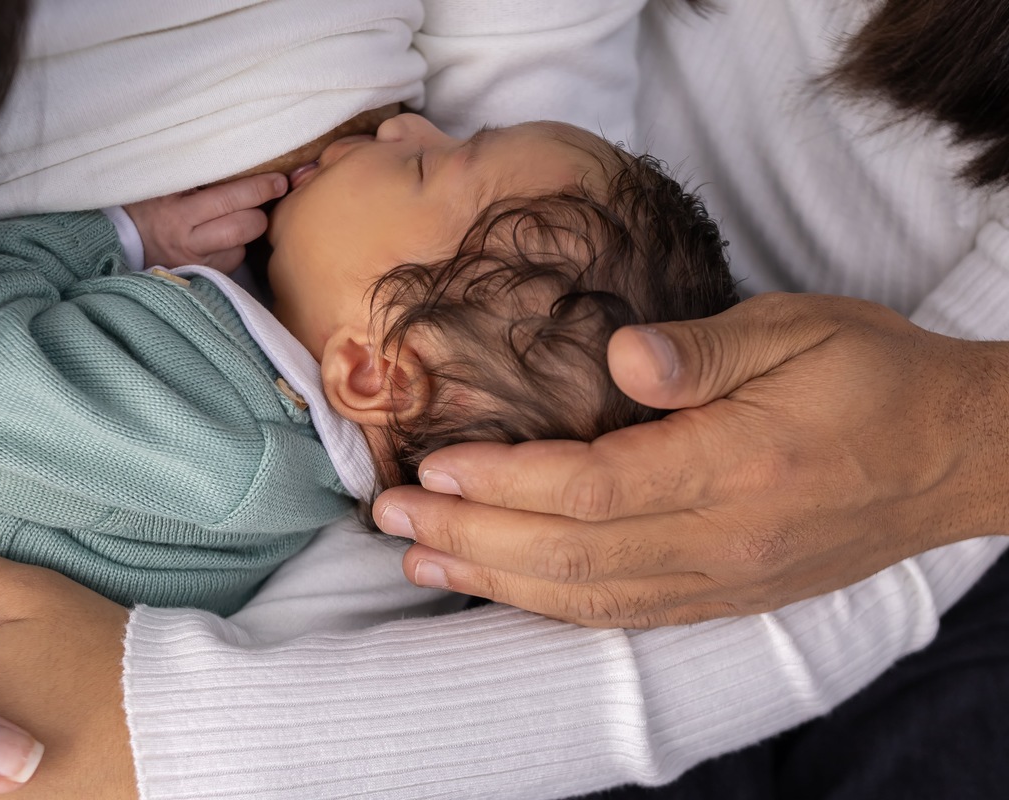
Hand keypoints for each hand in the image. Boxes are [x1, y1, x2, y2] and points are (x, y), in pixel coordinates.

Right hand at [123, 173, 286, 272]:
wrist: (121, 239)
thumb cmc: (148, 202)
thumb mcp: (165, 181)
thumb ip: (197, 171)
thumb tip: (241, 155)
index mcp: (176, 208)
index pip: (226, 197)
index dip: (258, 188)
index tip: (278, 180)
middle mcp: (186, 238)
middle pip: (242, 225)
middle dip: (260, 208)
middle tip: (272, 191)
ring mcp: (194, 260)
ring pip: (241, 245)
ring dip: (248, 228)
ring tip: (242, 213)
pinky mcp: (200, 275)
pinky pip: (232, 261)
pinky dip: (236, 246)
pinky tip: (225, 235)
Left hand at [373, 293, 1008, 626]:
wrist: (952, 457)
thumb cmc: (872, 378)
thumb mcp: (799, 330)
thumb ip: (706, 350)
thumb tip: (622, 355)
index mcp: (736, 466)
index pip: (592, 488)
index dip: (504, 483)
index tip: (434, 468)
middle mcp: (722, 540)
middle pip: (571, 553)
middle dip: (470, 537)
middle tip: (390, 518)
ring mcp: (723, 580)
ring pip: (587, 595)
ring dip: (494, 580)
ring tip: (417, 560)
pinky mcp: (725, 595)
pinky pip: (623, 612)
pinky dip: (549, 605)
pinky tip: (500, 589)